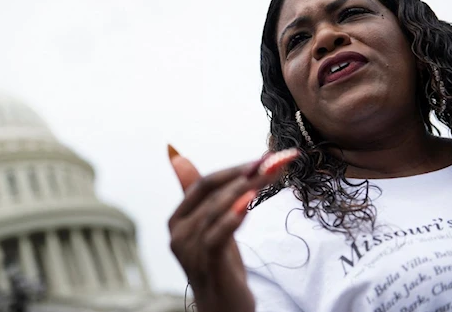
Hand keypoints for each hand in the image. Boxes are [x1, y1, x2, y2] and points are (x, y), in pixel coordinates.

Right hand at [167, 145, 297, 311]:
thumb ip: (201, 194)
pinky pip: (216, 237)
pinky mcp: (206, 265)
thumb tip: (177, 155)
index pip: (203, 184)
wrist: (223, 310)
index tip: (264, 158)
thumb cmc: (219, 266)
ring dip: (244, 190)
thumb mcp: (212, 226)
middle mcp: (178, 233)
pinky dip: (231, 218)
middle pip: (211, 192)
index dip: (233, 169)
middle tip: (274, 162)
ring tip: (268, 176)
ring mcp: (189, 250)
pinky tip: (248, 205)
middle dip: (244, 174)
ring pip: (215, 210)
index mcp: (177, 219)